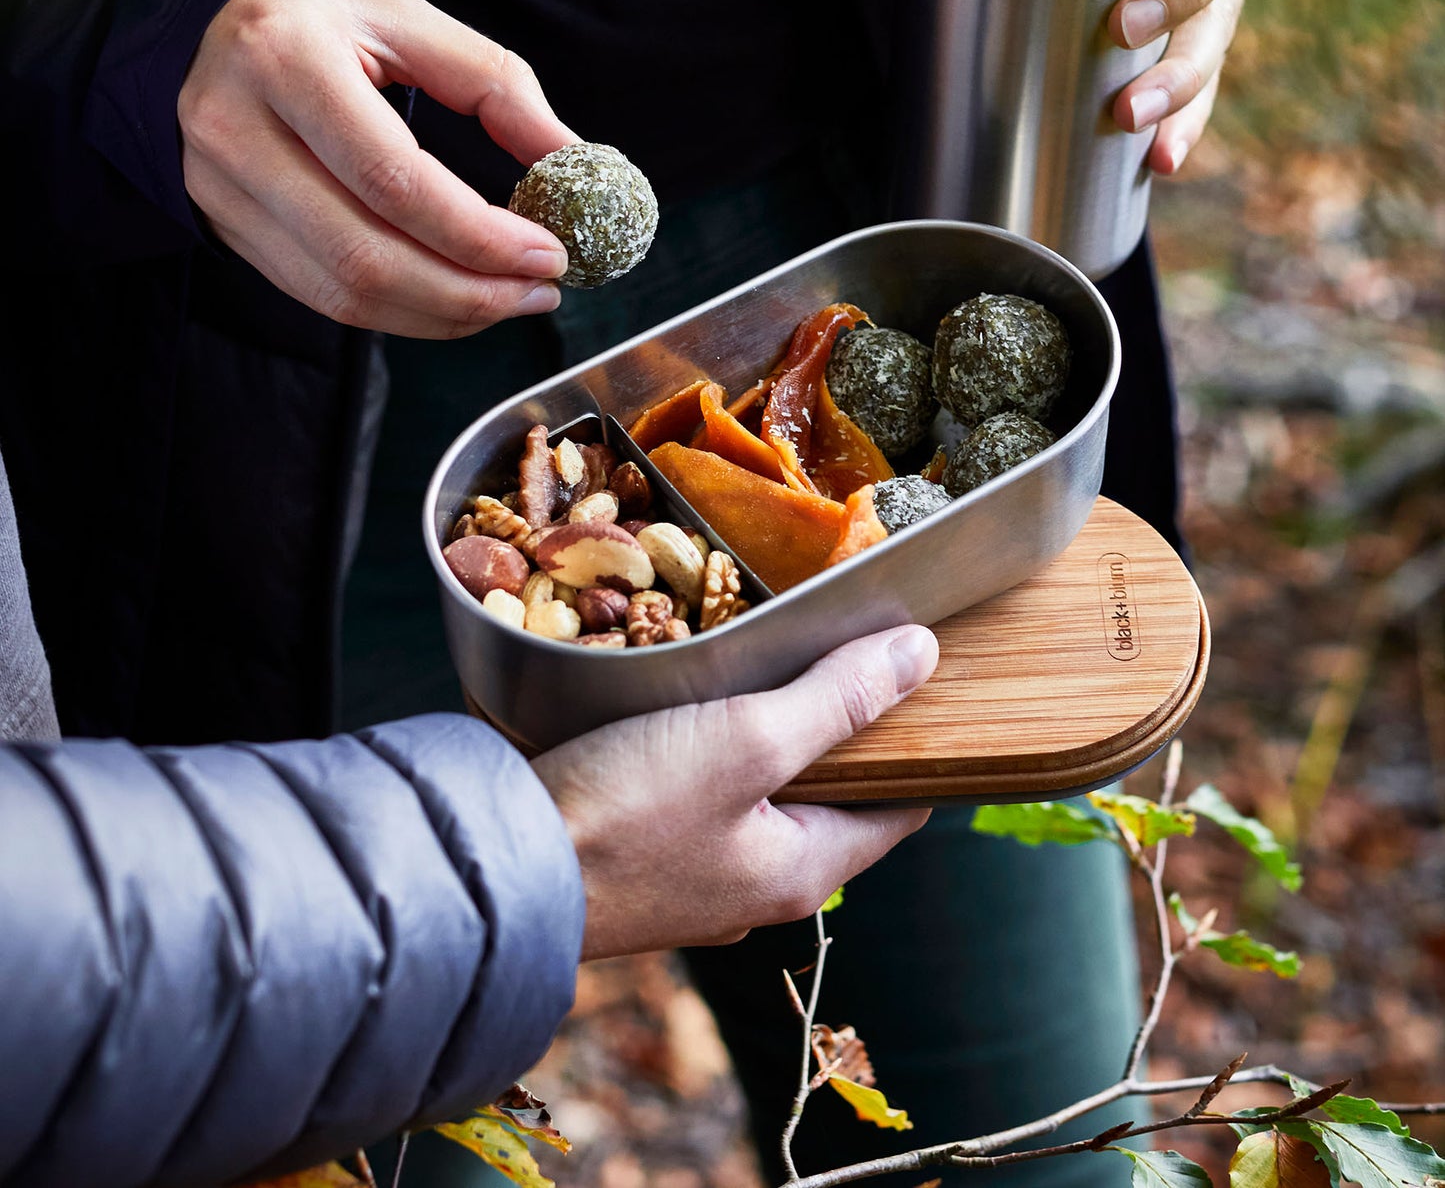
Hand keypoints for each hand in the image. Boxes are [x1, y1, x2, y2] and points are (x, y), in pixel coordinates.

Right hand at [179, 0, 574, 336]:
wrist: (204, 7)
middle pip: (363, 256)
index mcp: (287, 61)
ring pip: (339, 293)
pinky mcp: (221, 223)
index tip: (550, 253)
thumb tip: (572, 160)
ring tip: (507, 300)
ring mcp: (216, 187)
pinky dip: (395, 310)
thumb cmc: (318, 7)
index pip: (394, 179)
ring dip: (438, 314)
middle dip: (468, 292)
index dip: (478, 234)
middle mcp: (235, 131)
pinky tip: (450, 296)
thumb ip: (495, 84)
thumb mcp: (407, 15)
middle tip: (540, 292)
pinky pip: (316, 294)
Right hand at [532, 625, 938, 957]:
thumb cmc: (627, 811)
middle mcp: (757, 883)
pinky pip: (700, 792)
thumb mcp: (747, 739)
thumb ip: (835, 699)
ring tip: (761, 653)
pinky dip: (708, 744)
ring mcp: (695, 874)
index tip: (920, 667)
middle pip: (828, 793)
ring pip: (760, 789)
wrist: (494, 868)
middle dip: (836, 722)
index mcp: (803, 870)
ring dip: (765, 728)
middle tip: (837, 638)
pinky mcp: (641, 855)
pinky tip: (686, 696)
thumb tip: (923, 655)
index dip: (917, 735)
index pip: (899, 802)